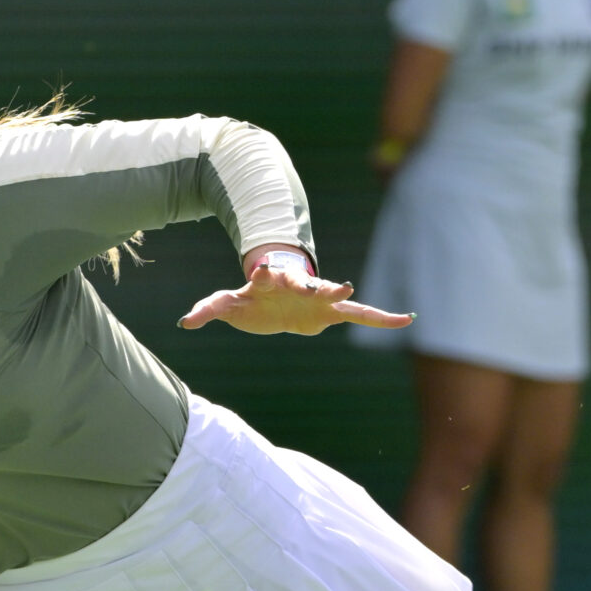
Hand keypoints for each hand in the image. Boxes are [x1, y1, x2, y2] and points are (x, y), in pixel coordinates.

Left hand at [178, 253, 413, 337]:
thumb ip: (209, 309)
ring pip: (334, 295)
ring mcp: (317, 297)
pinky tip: (405, 320)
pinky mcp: (331, 311)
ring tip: (358, 292)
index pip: (267, 276)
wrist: (275, 296)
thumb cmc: (252, 298)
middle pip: (305, 283)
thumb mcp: (228, 304)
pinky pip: (360, 315)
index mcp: (270, 282)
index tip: (264, 268)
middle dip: (312, 283)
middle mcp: (297, 286)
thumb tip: (184, 322)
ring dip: (343, 293)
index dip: (266, 273)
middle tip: (326, 282)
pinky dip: (381, 318)